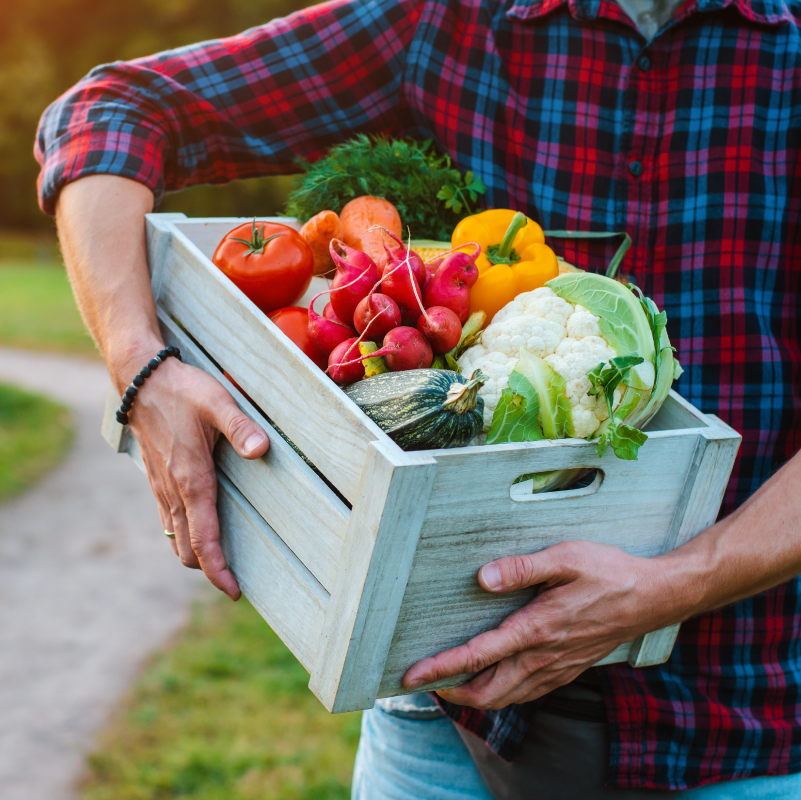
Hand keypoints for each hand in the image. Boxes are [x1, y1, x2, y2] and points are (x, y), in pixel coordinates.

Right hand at [116, 348, 269, 599]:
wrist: (139, 378)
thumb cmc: (182, 390)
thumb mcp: (218, 402)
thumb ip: (241, 427)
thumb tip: (261, 450)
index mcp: (191, 479)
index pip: (204, 538)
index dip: (218, 569)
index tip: (234, 592)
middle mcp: (173, 490)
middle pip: (188, 548)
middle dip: (209, 567)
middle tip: (236, 579)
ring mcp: (161, 486)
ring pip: (176, 536)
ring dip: (196, 553)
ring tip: (222, 560)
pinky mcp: (157, 478)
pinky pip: (168, 518)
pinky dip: (184, 534)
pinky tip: (201, 528)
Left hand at [402, 540, 683, 708]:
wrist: (652, 597)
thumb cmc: (607, 572)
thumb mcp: (565, 558)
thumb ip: (522, 568)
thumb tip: (483, 578)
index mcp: (537, 629)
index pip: (479, 656)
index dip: (441, 668)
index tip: (411, 674)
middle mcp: (543, 657)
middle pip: (487, 691)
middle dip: (450, 692)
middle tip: (421, 681)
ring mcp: (556, 668)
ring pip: (506, 697)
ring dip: (473, 696)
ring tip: (448, 683)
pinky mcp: (567, 669)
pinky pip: (526, 693)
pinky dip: (500, 693)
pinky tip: (491, 679)